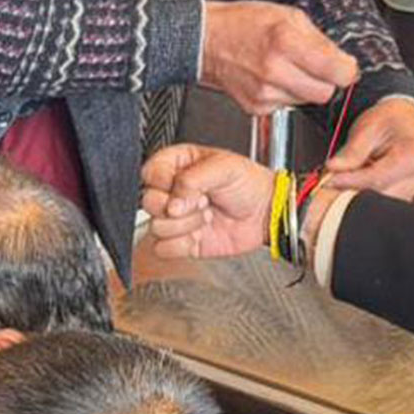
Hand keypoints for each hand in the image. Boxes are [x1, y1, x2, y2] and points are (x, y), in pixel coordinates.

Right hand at [140, 144, 273, 259]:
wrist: (265, 214)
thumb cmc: (249, 184)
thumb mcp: (226, 166)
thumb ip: (193, 178)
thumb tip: (173, 201)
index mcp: (178, 166)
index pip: (150, 172)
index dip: (162, 181)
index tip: (182, 184)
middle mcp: (172, 192)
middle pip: (148, 202)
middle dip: (176, 205)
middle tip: (201, 201)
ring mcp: (174, 218)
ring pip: (156, 226)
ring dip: (186, 225)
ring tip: (207, 216)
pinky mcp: (178, 241)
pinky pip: (163, 248)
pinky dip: (183, 244)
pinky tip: (201, 234)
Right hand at [200, 0, 356, 113]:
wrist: (204, 42)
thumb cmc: (242, 24)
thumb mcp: (289, 16)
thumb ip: (319, 40)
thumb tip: (342, 62)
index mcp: (286, 43)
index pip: (337, 71)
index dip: (347, 70)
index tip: (346, 67)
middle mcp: (274, 72)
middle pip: (324, 93)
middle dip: (326, 82)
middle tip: (317, 68)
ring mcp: (263, 93)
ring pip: (306, 101)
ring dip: (304, 88)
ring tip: (288, 69)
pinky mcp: (255, 107)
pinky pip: (286, 106)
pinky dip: (285, 94)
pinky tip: (273, 78)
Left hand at [326, 98, 413, 198]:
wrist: (397, 122)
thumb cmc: (387, 122)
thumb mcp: (368, 127)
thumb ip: (352, 151)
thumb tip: (333, 168)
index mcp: (411, 158)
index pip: (376, 179)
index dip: (348, 182)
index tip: (328, 180)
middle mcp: (412, 179)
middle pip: (375, 197)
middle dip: (348, 192)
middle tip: (328, 183)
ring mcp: (406, 192)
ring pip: (372, 205)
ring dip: (351, 197)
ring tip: (339, 181)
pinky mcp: (395, 198)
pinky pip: (372, 205)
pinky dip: (356, 199)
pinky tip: (348, 187)